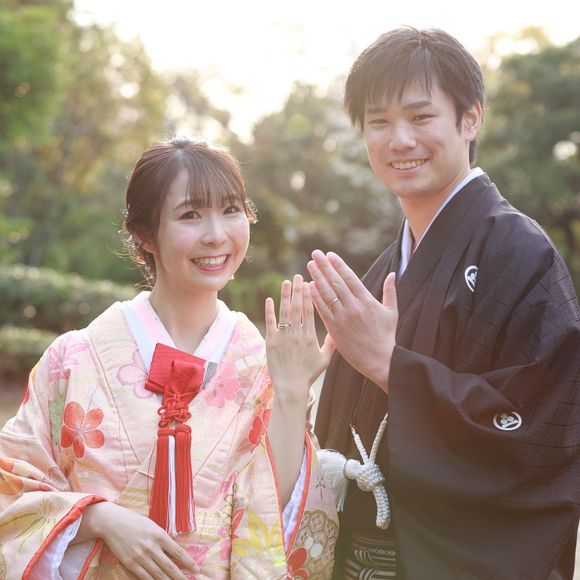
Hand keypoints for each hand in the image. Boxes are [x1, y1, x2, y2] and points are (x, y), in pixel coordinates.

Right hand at [79, 502, 196, 578]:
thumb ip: (162, 538)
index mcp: (159, 535)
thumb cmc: (135, 521)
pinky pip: (144, 577)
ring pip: (158, 574)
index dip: (188, 562)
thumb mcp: (153, 526)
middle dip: (180, 576)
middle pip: (169, 567)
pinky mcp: (130, 563)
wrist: (113, 523)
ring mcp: (140, 557)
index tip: (196, 569)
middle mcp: (151, 547)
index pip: (178, 552)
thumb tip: (174, 551)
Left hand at [265, 274, 334, 402]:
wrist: (291, 387)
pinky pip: (270, 323)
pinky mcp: (271, 342)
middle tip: (297, 276)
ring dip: (285, 296)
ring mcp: (283, 337)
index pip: (310, 311)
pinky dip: (270, 311)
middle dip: (297, 290)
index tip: (309, 283)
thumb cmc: (308, 374)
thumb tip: (339, 332)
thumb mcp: (324, 359)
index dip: (309, 296)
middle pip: (297, 307)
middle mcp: (297, 334)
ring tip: (286, 282)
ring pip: (284, 312)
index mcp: (310, 336)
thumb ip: (331, 344)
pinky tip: (270, 299)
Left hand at [307, 250, 396, 391]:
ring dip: (317, 278)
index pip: (350, 278)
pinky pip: (322, 311)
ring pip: (327, 294)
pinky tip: (308, 287)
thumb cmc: (386, 336)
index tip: (330, 254)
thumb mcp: (392, 312)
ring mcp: (343, 318)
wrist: (379, 360)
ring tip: (309, 266)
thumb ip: (390, 292)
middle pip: (335, 282)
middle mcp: (353, 307)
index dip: (338, 265)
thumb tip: (393, 273)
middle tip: (314, 254)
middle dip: (324, 267)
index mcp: (367, 301)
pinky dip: (315, 298)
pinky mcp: (335, 330)